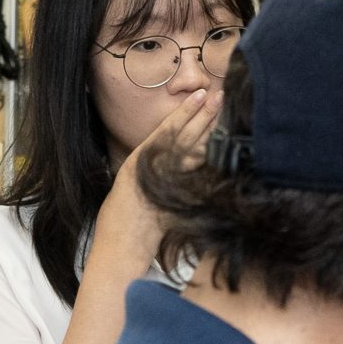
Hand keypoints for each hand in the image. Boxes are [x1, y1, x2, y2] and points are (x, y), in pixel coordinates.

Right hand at [84, 87, 213, 284]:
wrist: (118, 248)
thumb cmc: (121, 222)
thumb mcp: (131, 187)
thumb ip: (151, 169)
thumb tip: (170, 157)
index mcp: (139, 162)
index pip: (168, 130)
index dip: (186, 111)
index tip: (201, 95)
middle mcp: (152, 168)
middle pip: (184, 136)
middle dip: (204, 114)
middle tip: (220, 96)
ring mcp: (165, 183)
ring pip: (194, 152)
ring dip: (210, 131)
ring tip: (222, 112)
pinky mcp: (177, 199)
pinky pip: (198, 177)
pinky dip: (211, 162)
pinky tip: (223, 147)